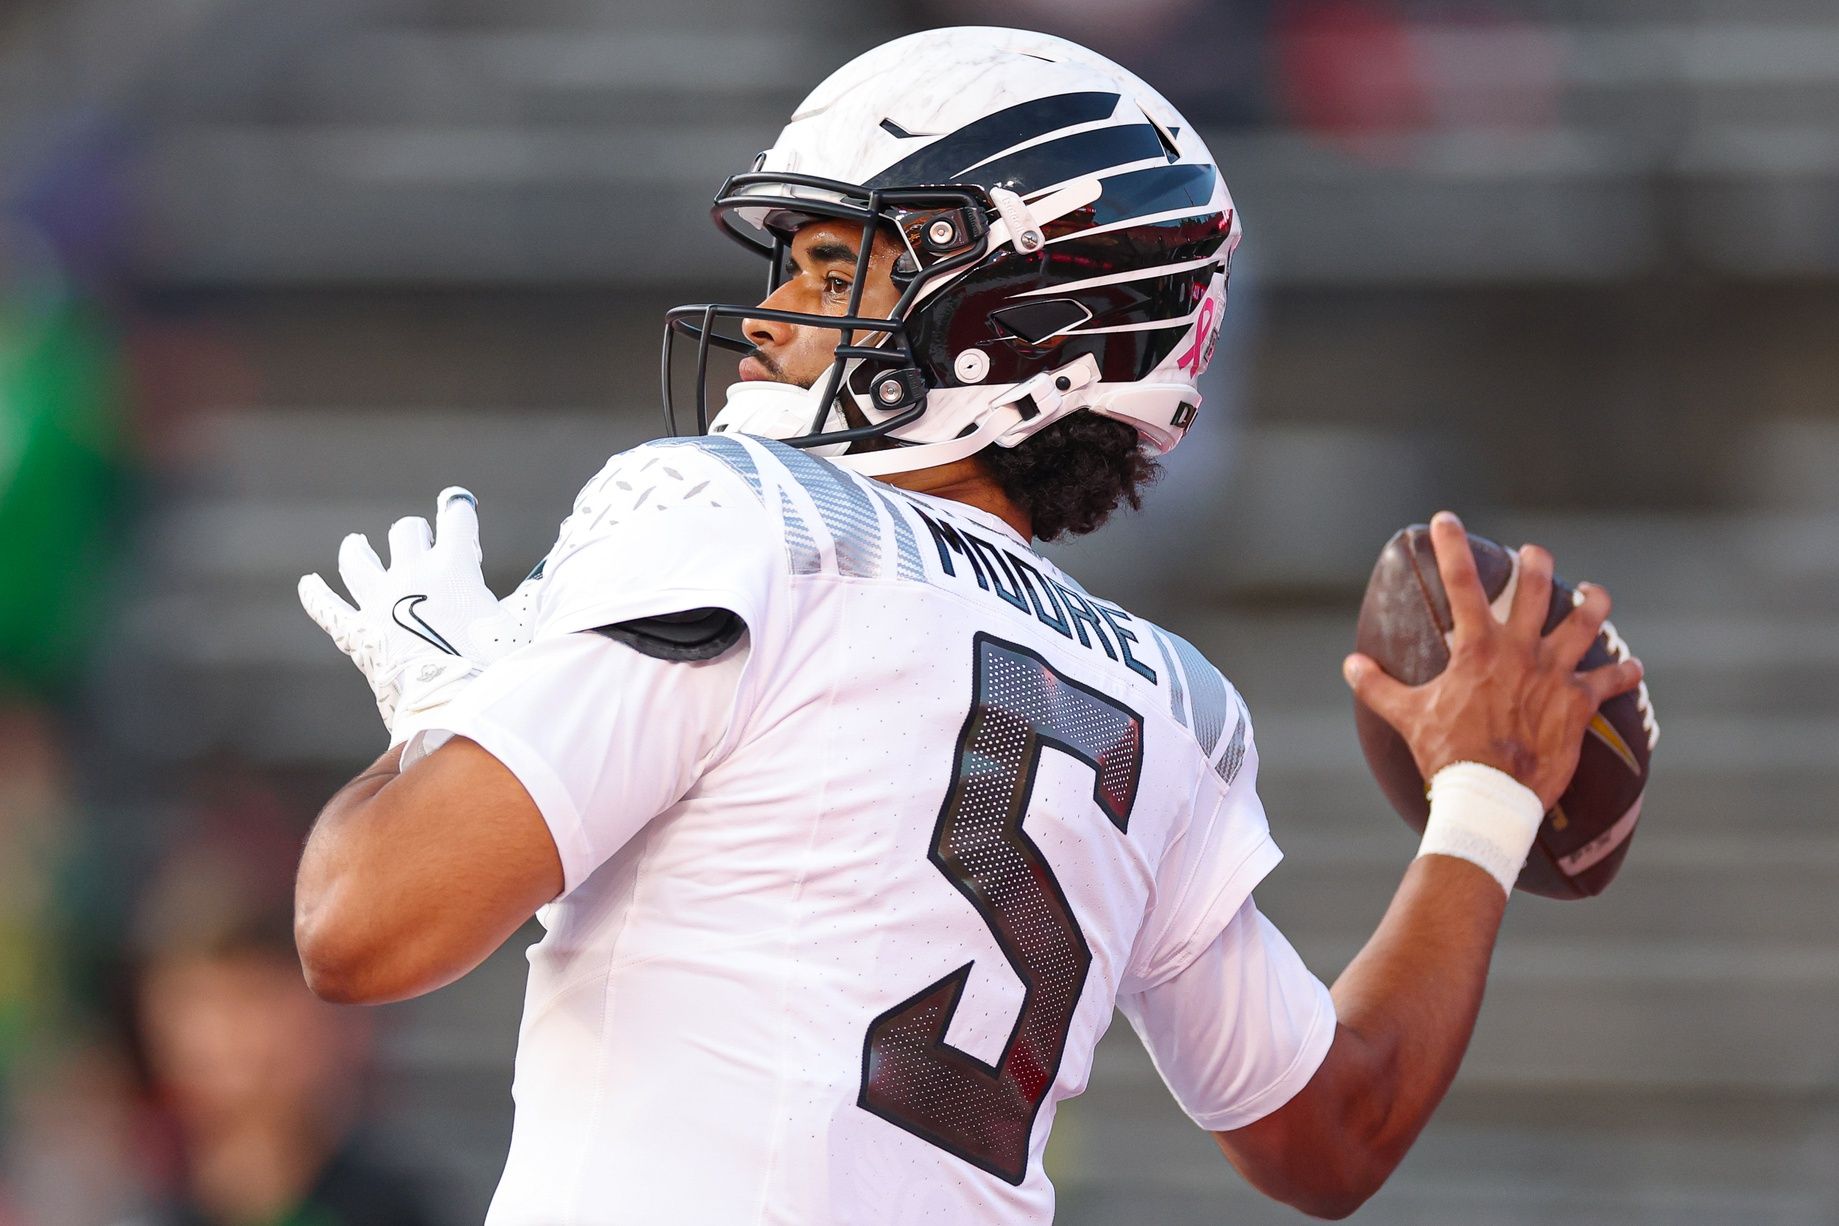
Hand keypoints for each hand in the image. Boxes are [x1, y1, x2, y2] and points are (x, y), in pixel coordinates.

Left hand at [299, 487, 529, 741]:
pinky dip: (316, 595)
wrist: (452, 709)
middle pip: (406, 530)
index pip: (455, 516)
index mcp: (453, 566)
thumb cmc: (494, 670)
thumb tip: (548, 584)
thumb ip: (526, 599)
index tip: (461, 516)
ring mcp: (378, 601)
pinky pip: (327, 607)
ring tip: (358, 545)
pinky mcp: (357, 632)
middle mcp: (410, 574)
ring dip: (359, 549)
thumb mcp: (519, 626)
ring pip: (357, 558)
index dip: (459, 513)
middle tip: (426, 548)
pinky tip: (309, 584)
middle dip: (417, 534)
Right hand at [1341, 511, 1644, 809]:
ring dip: (1593, 603)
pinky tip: (1633, 666)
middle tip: (1534, 554)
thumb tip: (1350, 664)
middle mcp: (1521, 650)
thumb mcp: (1406, 716)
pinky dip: (1623, 673)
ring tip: (1596, 592)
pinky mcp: (1578, 704)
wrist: (1491, 794)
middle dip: (1536, 562)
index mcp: (1478, 647)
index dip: (1450, 545)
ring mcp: (1554, 674)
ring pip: (1585, 622)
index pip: (1460, 581)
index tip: (1445, 519)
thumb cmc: (1447, 754)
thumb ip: (1378, 686)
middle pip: (1537, 587)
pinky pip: (1610, 681)